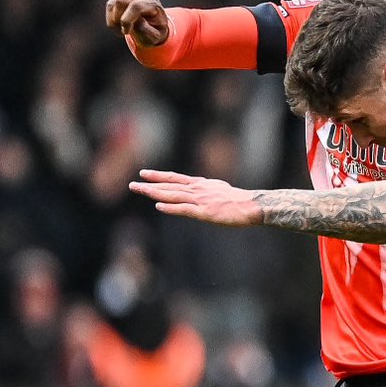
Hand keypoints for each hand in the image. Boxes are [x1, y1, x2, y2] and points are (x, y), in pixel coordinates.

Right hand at [105, 0, 170, 46]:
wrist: (153, 25)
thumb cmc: (154, 32)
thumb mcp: (155, 37)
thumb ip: (147, 31)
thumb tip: (137, 21)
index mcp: (153, 3)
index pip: (136, 6)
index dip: (127, 20)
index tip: (126, 32)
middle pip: (121, 1)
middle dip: (118, 19)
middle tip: (123, 33)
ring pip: (113, 3)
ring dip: (113, 20)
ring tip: (121, 30)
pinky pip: (110, 5)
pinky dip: (111, 18)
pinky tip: (119, 25)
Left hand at [129, 169, 262, 225]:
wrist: (252, 206)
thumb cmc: (239, 201)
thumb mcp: (219, 189)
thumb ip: (205, 190)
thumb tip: (197, 190)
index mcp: (201, 184)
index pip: (175, 178)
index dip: (159, 176)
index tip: (144, 174)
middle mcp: (197, 190)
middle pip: (169, 186)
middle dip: (150, 185)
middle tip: (133, 185)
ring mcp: (200, 201)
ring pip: (173, 196)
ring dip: (155, 193)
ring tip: (140, 191)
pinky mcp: (205, 212)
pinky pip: (184, 209)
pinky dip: (170, 208)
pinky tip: (159, 207)